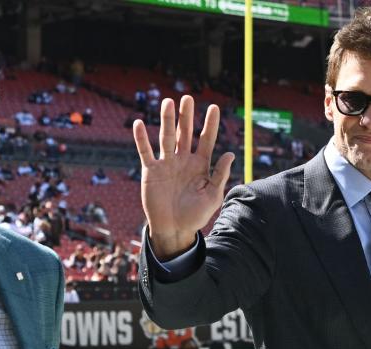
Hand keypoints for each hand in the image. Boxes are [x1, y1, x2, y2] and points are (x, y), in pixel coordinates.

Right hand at [132, 95, 233, 259]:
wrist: (174, 229)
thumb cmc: (196, 215)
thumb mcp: (213, 196)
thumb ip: (220, 175)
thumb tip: (231, 154)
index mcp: (200, 165)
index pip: (206, 140)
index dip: (210, 124)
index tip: (214, 107)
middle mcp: (183, 160)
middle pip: (185, 133)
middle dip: (186, 116)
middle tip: (187, 98)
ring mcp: (166, 164)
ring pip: (166, 137)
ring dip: (167, 120)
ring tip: (168, 102)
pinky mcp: (151, 171)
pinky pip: (145, 152)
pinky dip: (141, 138)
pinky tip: (139, 123)